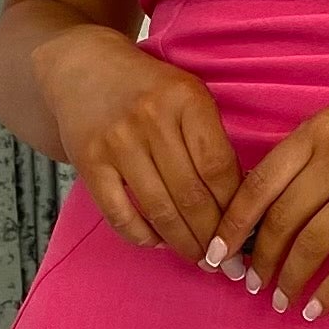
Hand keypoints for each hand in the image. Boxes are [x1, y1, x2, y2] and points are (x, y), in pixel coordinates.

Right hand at [36, 23, 240, 260]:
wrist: (82, 66)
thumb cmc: (147, 87)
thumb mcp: (187, 95)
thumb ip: (210, 139)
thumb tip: (240, 203)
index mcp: (186, 99)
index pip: (219, 168)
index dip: (235, 209)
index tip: (246, 235)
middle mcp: (151, 119)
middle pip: (192, 195)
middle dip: (214, 237)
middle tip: (226, 261)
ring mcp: (117, 141)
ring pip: (159, 209)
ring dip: (183, 243)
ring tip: (198, 259)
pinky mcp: (89, 161)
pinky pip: (119, 214)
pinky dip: (142, 236)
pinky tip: (157, 241)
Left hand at [210, 78, 328, 318]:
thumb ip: (315, 154)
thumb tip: (273, 204)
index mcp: (319, 131)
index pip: (258, 184)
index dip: (231, 225)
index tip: (215, 252)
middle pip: (280, 220)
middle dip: (259, 259)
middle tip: (251, 284)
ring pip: (311, 245)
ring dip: (289, 279)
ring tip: (279, 300)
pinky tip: (316, 309)